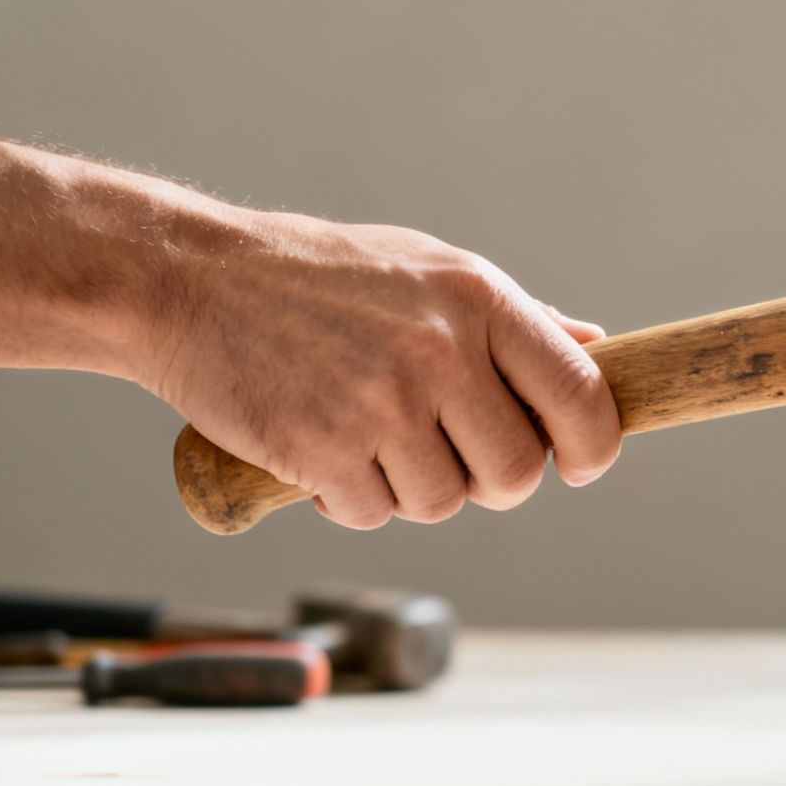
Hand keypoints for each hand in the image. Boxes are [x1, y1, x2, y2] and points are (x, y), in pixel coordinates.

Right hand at [137, 214, 621, 529]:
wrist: (189, 280)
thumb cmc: (318, 277)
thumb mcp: (428, 270)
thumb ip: (514, 319)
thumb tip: (596, 349)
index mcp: (479, 300)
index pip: (581, 396)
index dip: (593, 447)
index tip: (576, 464)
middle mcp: (439, 350)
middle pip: (516, 473)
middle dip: (491, 483)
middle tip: (451, 458)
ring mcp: (381, 403)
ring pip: (444, 503)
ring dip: (413, 491)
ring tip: (373, 441)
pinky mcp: (322, 450)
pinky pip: (374, 515)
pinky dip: (353, 502)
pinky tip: (327, 455)